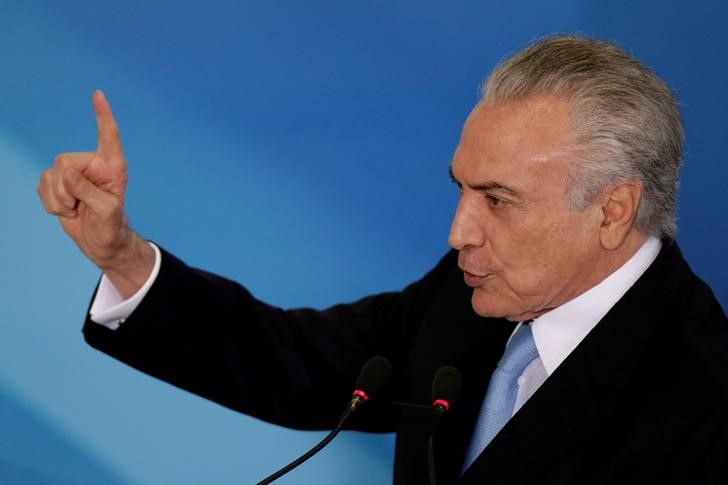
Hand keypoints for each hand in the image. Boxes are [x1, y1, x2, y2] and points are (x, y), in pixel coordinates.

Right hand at [38, 91, 153, 296]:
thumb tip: (66, 174)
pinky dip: (50, 204)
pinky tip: (67, 210)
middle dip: (66, 189)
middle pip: (63, 161)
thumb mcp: (106, 212)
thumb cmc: (111, 226)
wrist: (101, 242)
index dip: (103, 116)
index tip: (99, 95)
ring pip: (50, 176)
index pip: (108, 136)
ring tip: (76, 209)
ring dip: (58, 200)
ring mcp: (73, 173)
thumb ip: (88, 192)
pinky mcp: (57, 183)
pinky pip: (41, 186)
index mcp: (112, 166)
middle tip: (79, 207)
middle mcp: (92, 164)